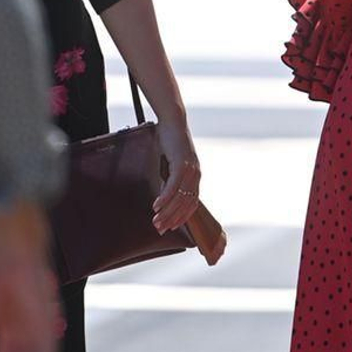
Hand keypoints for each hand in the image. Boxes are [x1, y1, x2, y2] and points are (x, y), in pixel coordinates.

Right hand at [153, 115, 201, 233]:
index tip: (170, 227)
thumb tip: (163, 193)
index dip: (182, 217)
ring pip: (180, 198)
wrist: (173, 121)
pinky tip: (156, 207)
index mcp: (195, 177)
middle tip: (160, 229)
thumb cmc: (171, 141)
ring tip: (156, 221)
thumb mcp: (172, 163)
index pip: (191, 203)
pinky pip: (173, 186)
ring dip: (167, 212)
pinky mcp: (182, 164)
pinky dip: (165, 198)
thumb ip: (170, 178)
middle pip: (186, 204)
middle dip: (173, 219)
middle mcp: (195, 175)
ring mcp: (190, 170)